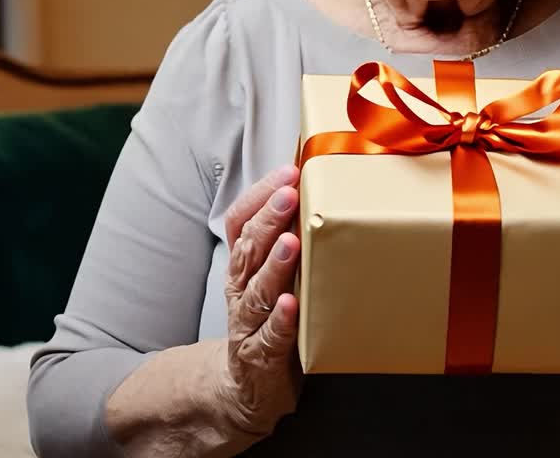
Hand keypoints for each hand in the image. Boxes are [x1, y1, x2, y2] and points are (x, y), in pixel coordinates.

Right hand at [219, 164, 302, 437]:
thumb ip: (289, 244)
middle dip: (268, 218)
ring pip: (255, 290)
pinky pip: (268, 337)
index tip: (286, 171)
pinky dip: (279, 320)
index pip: (240, 222)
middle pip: (248, 249)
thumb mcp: (274, 279)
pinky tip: (291, 304)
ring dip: (274, 264)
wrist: (245, 389)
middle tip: (289, 193)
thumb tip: (320, 194)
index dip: (259, 195)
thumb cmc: (269, 322)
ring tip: (292, 242)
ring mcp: (246, 325)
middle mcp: (240, 291)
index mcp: (243, 267)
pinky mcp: (259, 358)